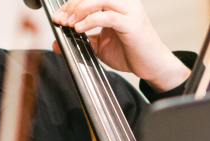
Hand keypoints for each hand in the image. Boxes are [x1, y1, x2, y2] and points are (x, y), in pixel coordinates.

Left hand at [52, 0, 189, 92]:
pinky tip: (79, 28)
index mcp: (117, 4)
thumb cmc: (131, 53)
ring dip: (80, 10)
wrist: (152, 66)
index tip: (58, 16)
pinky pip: (108, 16)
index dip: (71, 3)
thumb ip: (82, 40)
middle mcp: (124, 3)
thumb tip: (57, 43)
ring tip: (69, 23)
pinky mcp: (132, 24)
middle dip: (72, 6)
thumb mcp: (100, 46)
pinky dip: (90, 20)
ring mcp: (130, 11)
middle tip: (61, 20)